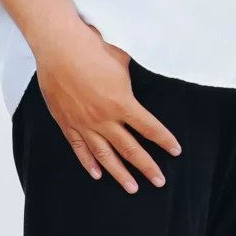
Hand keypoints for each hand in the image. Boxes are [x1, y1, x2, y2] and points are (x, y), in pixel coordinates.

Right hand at [0, 0, 178, 191]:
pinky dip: (89, 162)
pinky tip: (97, 174)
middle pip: (130, 149)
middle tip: (159, 181)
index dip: (164, 141)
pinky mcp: (67, 122)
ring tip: (132, 188)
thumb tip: (130, 87)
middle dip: (147, 167)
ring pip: (105, 156)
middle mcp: (105, 119)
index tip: (175, 151)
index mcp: (123, 103)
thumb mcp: (122, 63)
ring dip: (120, 174)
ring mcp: (84, 123)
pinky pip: (80, 148)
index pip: (150, 128)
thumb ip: (128, 82)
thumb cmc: (92, 50)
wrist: (60, 47)